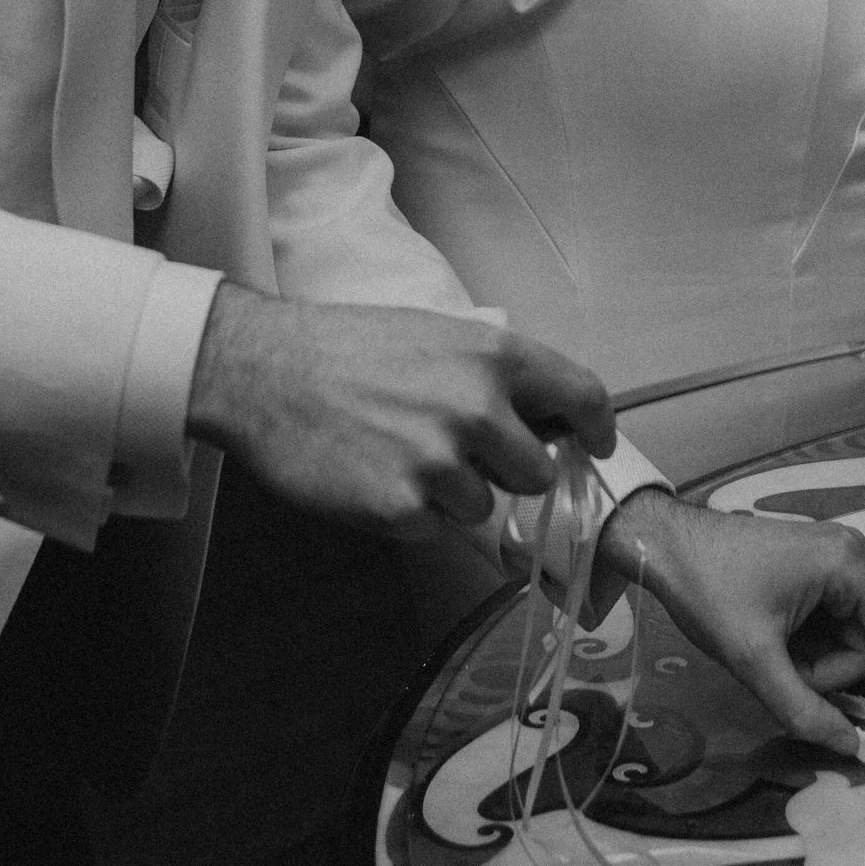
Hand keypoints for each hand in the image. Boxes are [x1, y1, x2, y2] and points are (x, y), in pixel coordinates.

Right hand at [186, 288, 612, 532]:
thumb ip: (495, 375)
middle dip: (507, 472)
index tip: (595, 447)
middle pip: (536, 474)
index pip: (583, 399)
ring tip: (400, 455)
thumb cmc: (350, 348)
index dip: (597, 431)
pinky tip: (374, 476)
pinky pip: (433, 530)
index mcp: (494, 356)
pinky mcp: (402, 508)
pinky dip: (409, 515)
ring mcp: (440, 462)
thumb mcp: (437, 334)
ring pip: (483, 508)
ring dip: (452, 495)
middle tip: (461, 454)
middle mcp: (478, 408)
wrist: (267, 371)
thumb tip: (543, 420)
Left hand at [597, 491, 864, 758]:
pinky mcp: (813, 572)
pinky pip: (829, 625)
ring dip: (815, 664)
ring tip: (768, 655)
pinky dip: (806, 648)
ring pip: (848, 639)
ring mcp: (832, 562)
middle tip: (782, 675)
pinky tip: (771, 642)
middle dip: (831, 674)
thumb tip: (850, 746)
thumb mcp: (754, 659)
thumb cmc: (708, 591)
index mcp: (849, 566)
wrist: (662, 546)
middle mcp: (851, 558)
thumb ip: (804, 709)